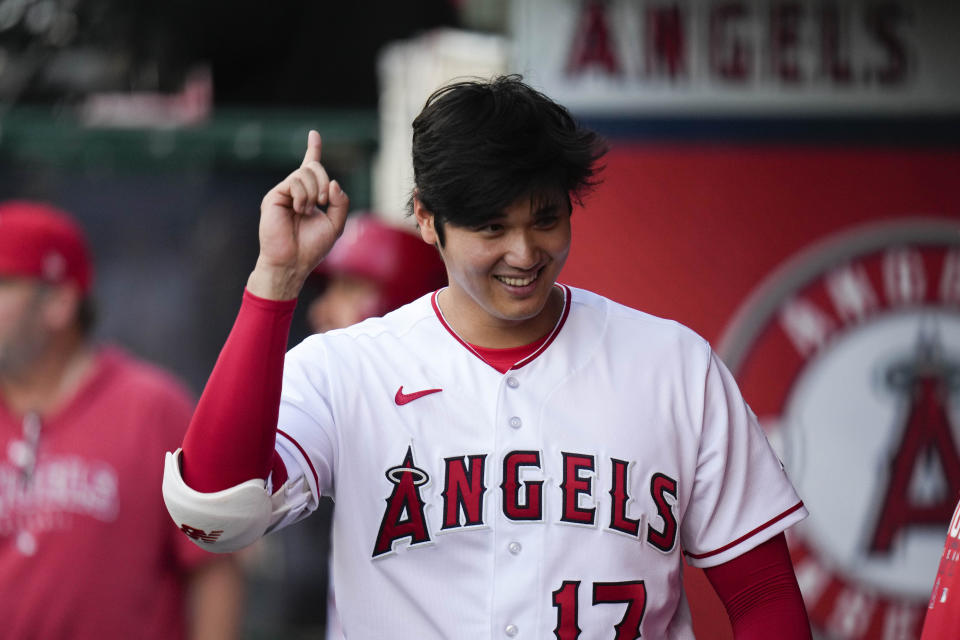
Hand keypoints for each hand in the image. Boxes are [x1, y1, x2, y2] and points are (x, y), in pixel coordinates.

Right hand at [247, 130, 349, 299]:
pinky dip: (303, 196)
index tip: (314, 134)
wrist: (292, 262)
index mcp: (310, 196)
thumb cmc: (312, 247)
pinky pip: (294, 182)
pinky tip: (299, 210)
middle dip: (325, 182)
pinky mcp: (274, 196)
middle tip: (324, 202)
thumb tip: (335, 183)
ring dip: (315, 192)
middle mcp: (295, 191)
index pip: (311, 168)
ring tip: (308, 211)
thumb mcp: (336, 224)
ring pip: (305, 173)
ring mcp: (284, 193)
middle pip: (314, 168)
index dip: (313, 150)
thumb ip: (340, 202)